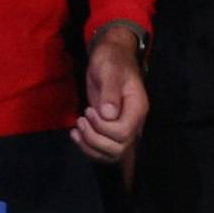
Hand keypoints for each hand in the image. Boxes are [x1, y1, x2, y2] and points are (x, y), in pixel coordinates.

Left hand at [71, 28, 148, 161]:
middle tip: (81, 120)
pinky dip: (88, 148)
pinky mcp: (111, 130)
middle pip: (118, 149)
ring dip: (90, 147)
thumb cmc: (111, 61)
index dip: (103, 128)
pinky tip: (75, 135)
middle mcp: (133, 123)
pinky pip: (104, 151)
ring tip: (76, 129)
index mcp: (137, 108)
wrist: (110, 57)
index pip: (123, 133)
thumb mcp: (109, 70)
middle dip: (95, 139)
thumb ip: (110, 91)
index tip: (89, 111)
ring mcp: (123, 128)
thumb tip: (109, 115)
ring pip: (111, 155)